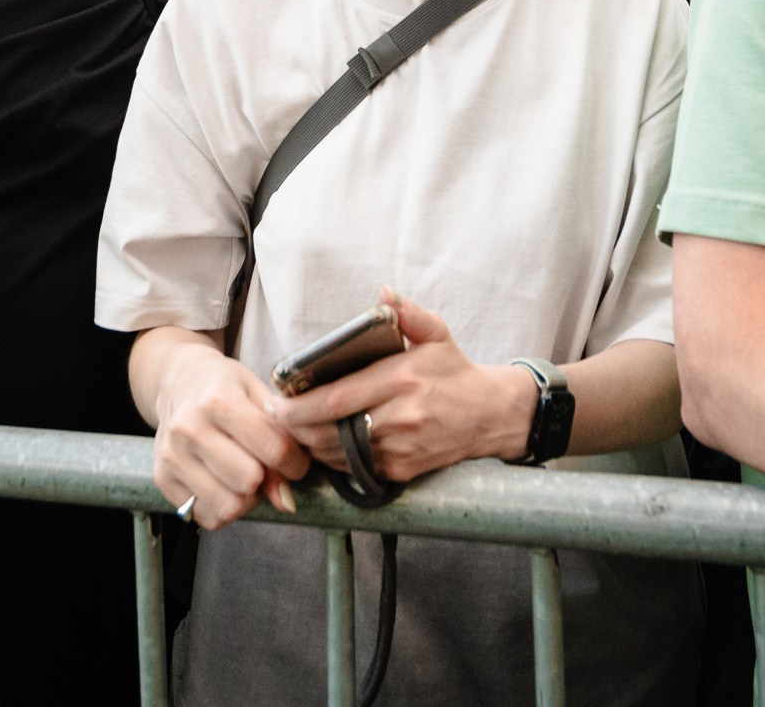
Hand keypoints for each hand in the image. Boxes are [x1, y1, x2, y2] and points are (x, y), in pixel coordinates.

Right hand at [148, 338, 308, 530]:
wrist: (178, 380)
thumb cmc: (224, 385)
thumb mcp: (259, 393)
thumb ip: (282, 439)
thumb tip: (285, 499)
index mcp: (218, 399)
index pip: (275, 449)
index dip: (296, 461)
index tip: (295, 459)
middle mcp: (189, 428)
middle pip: (249, 481)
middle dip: (268, 478)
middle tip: (266, 466)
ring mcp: (172, 455)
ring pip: (228, 506)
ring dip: (247, 498)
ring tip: (246, 475)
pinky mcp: (162, 477)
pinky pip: (207, 517)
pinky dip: (224, 509)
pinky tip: (225, 485)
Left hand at [269, 290, 537, 482]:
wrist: (490, 416)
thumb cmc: (455, 371)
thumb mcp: (437, 333)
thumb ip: (408, 313)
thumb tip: (384, 293)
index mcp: (402, 379)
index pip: (339, 397)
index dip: (301, 404)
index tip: (277, 400)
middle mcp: (400, 417)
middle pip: (331, 430)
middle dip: (296, 427)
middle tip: (274, 416)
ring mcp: (401, 449)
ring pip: (339, 454)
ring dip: (310, 444)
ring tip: (292, 429)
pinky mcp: (402, 471)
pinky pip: (356, 468)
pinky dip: (333, 459)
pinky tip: (321, 444)